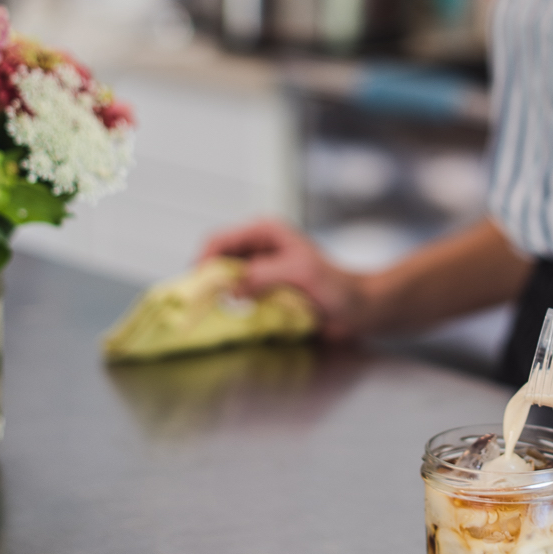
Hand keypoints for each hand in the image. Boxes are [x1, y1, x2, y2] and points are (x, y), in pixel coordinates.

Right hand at [198, 219, 367, 339]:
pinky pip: (236, 300)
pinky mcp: (261, 292)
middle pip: (215, 263)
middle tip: (200, 307)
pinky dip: (232, 311)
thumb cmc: (336, 285)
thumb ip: (263, 275)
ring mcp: (258, 272)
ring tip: (216, 316)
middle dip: (207, 284)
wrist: (356, 308)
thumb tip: (231, 288)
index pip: (218, 241)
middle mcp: (256, 249)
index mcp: (263, 232)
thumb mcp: (299, 273)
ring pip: (223, 284)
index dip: (202, 263)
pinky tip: (234, 322)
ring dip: (219, 300)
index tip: (196, 287)